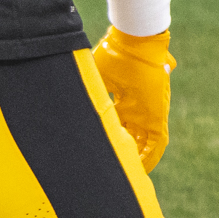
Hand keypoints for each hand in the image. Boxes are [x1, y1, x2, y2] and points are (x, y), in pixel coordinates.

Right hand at [93, 27, 174, 171]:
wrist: (134, 41)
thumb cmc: (114, 53)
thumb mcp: (94, 75)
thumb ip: (86, 87)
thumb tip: (60, 95)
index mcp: (122, 99)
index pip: (116, 125)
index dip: (110, 139)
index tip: (98, 152)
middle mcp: (135, 108)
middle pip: (130, 137)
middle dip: (124, 153)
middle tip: (112, 170)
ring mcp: (147, 111)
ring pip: (144, 143)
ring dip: (137, 158)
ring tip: (128, 175)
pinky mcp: (157, 113)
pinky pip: (158, 141)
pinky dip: (152, 155)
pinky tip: (143, 169)